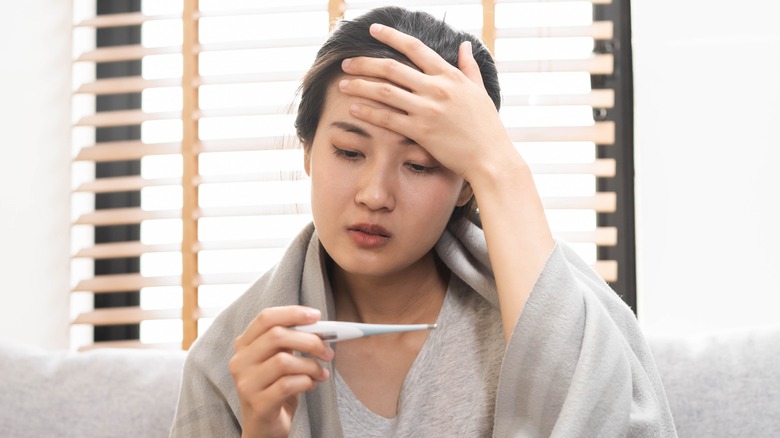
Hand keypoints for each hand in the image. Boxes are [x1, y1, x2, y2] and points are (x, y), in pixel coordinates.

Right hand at [229, 306, 333, 437]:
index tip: (317, 316)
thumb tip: (320, 327)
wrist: (264, 427)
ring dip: (310, 365)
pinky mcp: (258, 403)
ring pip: (284, 361)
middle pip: (277, 336)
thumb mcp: (279, 360)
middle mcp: (240, 361)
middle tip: (328, 351)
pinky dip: (307, 382)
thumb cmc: (275, 389)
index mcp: (244, 345)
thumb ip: (291, 342)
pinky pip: (288, 385)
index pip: (266, 318)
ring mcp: (246, 383)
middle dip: (309, 340)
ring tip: (321, 373)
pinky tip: (311, 385)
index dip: (293, 313)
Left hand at [338, 23, 519, 182]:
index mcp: (450, 76)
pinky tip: (353, 109)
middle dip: (364, 63)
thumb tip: (464, 44)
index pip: (415, 48)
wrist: (490, 158)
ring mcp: (427, 110)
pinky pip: (387, 119)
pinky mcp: (421, 131)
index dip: (391, 37)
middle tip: (346, 62)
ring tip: (342, 84)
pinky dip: (368, 112)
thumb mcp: (480, 91)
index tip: (373, 31)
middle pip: (392, 68)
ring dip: (360, 85)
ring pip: (385, 91)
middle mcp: (437, 89)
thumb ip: (469, 67)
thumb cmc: (487, 127)